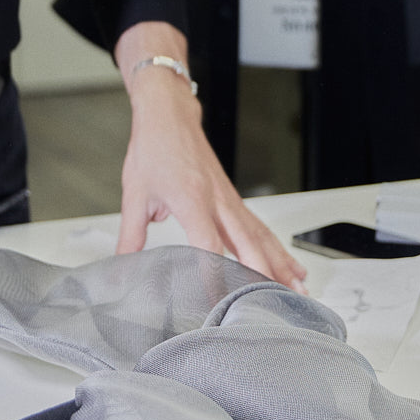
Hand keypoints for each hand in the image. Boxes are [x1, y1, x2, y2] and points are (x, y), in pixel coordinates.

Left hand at [114, 24, 307, 292]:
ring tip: (298, 292)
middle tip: (278, 304)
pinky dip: (278, 249)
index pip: (208, 244)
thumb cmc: (154, 148)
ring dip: (281, 266)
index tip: (221, 300)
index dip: (215, 273)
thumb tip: (120, 266)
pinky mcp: (233, 198)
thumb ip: (130, 234)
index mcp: (191, 199)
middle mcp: (216, 200)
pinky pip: (260, 227)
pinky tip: (292, 266)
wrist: (170, 114)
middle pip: (246, 243)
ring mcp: (228, 199)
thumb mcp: (134, 193)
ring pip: (260, 236)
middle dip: (263, 276)